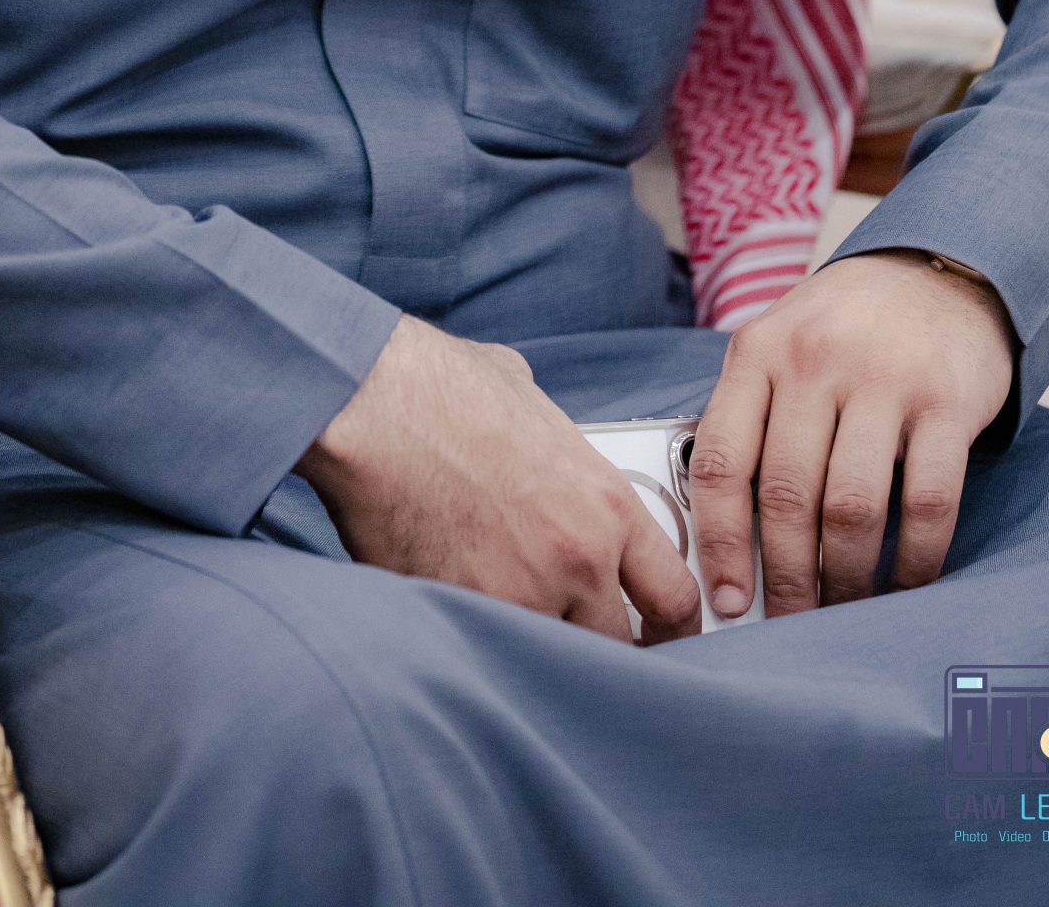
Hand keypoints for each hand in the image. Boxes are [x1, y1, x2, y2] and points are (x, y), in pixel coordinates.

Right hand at [297, 313, 701, 642]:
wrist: (375, 403)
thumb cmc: (441, 387)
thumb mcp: (530, 401)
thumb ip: (558, 443)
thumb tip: (545, 442)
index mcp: (605, 506)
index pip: (673, 599)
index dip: (671, 630)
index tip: (658, 639)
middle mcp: (576, 561)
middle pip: (619, 651)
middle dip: (600, 651)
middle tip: (578, 644)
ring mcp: (518, 597)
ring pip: (549, 660)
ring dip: (533, 651)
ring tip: (510, 636)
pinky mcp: (460, 616)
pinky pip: (485, 652)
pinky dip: (475, 646)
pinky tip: (457, 627)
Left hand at [689, 249, 1015, 620]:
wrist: (936, 271)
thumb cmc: (843, 326)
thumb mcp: (779, 345)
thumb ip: (751, 416)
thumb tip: (721, 532)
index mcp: (759, 352)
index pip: (722, 460)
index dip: (719, 542)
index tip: (726, 598)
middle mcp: (814, 361)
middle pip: (787, 496)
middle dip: (785, 577)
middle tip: (789, 623)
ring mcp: (883, 379)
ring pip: (852, 508)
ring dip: (845, 578)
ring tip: (842, 612)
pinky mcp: (947, 401)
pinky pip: (928, 502)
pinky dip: (914, 560)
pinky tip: (905, 583)